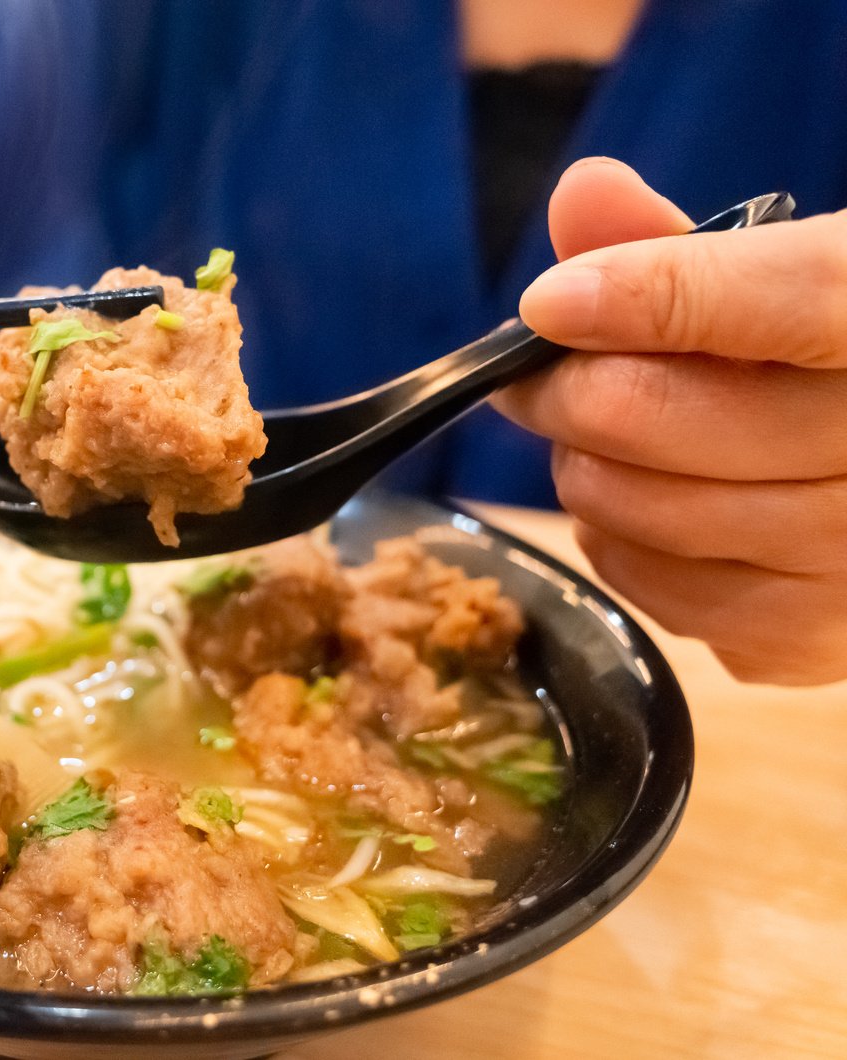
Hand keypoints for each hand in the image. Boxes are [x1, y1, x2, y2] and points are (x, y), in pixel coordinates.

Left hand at [493, 157, 846, 684]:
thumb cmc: (832, 363)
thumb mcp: (792, 282)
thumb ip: (687, 245)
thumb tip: (584, 192)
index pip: (781, 299)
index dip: (648, 297)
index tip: (550, 303)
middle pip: (668, 417)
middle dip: (573, 392)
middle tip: (541, 379)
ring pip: (647, 513)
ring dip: (588, 472)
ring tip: (600, 440)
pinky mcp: (817, 642)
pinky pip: (664, 596)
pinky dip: (623, 548)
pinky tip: (649, 506)